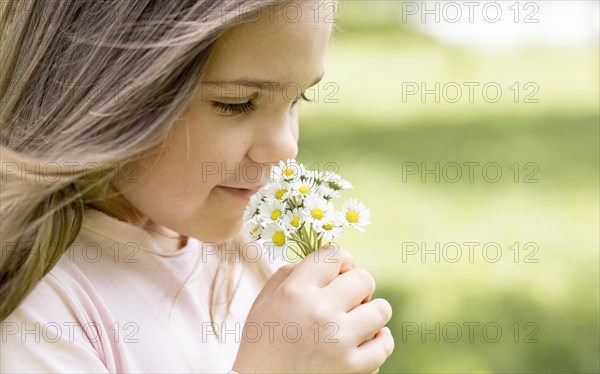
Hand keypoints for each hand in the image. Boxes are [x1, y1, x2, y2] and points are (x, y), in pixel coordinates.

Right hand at [232, 246, 393, 372]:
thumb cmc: (262, 342)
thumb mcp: (265, 301)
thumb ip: (291, 274)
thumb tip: (326, 263)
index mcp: (295, 291)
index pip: (335, 254)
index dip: (341, 261)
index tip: (338, 274)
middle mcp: (319, 311)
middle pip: (363, 279)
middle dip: (358, 286)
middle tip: (348, 300)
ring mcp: (339, 341)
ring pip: (381, 309)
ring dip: (372, 313)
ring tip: (358, 321)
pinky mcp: (352, 368)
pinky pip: (385, 344)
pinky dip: (379, 341)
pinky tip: (365, 341)